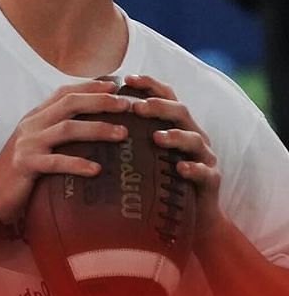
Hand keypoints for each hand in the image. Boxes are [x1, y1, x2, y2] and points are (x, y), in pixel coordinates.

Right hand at [0, 80, 131, 223]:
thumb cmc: (19, 171)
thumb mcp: (35, 144)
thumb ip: (55, 131)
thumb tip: (90, 127)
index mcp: (34, 117)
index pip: (63, 92)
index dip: (90, 86)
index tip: (115, 85)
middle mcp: (31, 125)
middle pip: (69, 104)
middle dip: (100, 101)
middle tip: (127, 105)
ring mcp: (28, 144)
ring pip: (67, 129)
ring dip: (97, 129)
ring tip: (122, 133)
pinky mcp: (26, 165)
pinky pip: (56, 162)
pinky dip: (77, 164)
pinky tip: (96, 169)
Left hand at [122, 74, 223, 237]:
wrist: (189, 218)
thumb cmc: (157, 181)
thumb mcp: (140, 154)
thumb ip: (124, 135)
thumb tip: (84, 120)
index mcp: (174, 125)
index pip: (164, 96)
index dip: (148, 84)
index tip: (126, 78)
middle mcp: (191, 135)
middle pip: (180, 112)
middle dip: (159, 106)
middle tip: (136, 107)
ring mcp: (204, 157)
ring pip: (194, 139)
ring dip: (175, 136)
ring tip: (156, 137)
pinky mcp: (211, 180)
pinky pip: (206, 172)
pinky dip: (194, 169)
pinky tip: (181, 169)